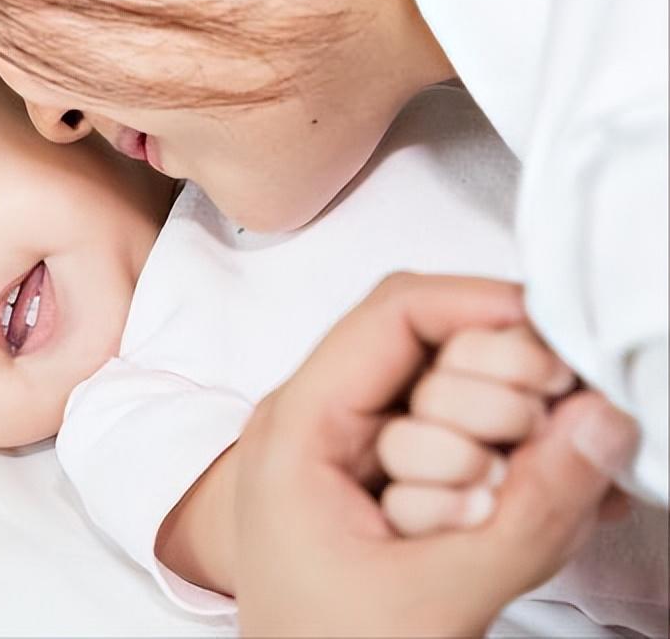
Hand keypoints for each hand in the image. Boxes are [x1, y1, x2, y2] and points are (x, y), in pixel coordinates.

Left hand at [232, 274, 638, 636]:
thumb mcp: (435, 595)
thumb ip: (528, 513)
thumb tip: (601, 421)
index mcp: (300, 427)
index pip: (394, 312)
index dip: (482, 306)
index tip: (560, 341)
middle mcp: (323, 423)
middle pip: (434, 347)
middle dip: (497, 398)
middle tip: (520, 466)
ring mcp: (356, 453)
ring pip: (459, 398)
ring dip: (501, 450)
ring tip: (489, 522)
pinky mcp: (392, 486)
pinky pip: (467, 445)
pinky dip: (510, 473)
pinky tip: (535, 516)